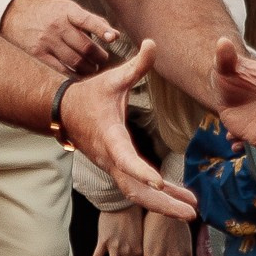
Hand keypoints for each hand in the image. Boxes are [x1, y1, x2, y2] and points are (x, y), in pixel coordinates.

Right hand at [0, 0, 116, 78]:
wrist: (13, 15)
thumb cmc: (45, 12)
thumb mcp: (66, 8)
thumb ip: (89, 20)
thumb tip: (113, 34)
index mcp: (67, 11)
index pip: (88, 20)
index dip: (102, 30)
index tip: (113, 37)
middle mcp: (57, 25)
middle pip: (85, 46)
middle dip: (99, 57)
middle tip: (103, 60)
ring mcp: (47, 41)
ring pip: (75, 61)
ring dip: (88, 68)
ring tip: (92, 68)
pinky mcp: (38, 54)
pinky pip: (60, 69)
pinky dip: (73, 75)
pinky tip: (79, 75)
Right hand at [58, 41, 199, 224]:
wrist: (64, 112)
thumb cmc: (89, 95)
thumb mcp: (112, 78)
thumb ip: (136, 65)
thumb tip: (153, 43)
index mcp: (110, 137)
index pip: (125, 159)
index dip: (141, 171)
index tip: (159, 182)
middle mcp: (110, 158)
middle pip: (134, 189)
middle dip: (162, 204)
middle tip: (190, 212)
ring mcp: (112, 167)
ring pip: (137, 195)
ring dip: (164, 205)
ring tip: (191, 211)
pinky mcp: (117, 170)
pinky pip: (137, 190)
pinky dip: (159, 198)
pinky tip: (181, 200)